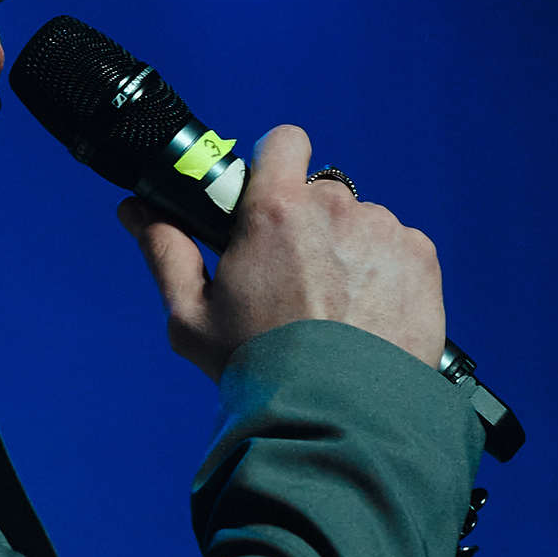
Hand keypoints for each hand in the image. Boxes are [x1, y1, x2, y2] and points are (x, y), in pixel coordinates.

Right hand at [117, 124, 445, 381]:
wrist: (341, 416)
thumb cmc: (259, 368)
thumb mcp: (192, 317)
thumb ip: (164, 251)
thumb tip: (136, 210)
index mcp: (275, 211)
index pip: (282, 140)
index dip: (274, 162)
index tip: (267, 196)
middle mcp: (335, 207)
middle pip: (320, 193)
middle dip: (307, 225)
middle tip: (294, 280)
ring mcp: (384, 230)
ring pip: (361, 223)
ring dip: (348, 251)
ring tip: (336, 310)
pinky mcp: (421, 259)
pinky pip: (399, 248)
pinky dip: (385, 273)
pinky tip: (368, 315)